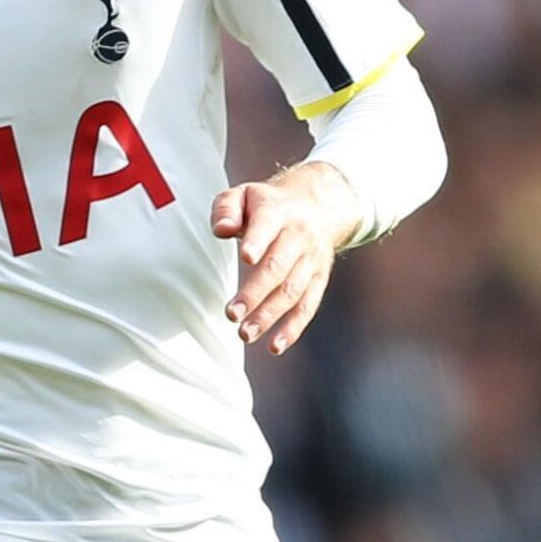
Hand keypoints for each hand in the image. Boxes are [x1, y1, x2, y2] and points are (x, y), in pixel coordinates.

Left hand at [212, 161, 362, 355]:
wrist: (317, 205)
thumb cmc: (266, 205)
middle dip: (255, 292)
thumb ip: (226, 208)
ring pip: (292, 290)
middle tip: (231, 314)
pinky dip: (293, 328)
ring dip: (269, 315)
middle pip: (278, 266)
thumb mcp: (244, 195)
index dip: (258, 241)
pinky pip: (308, 306)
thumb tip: (222, 230)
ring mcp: (311, 260)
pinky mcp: (318, 279)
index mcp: (278, 212)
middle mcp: (299, 236)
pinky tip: (274, 346)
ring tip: (245, 333)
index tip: (246, 257)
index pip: (268, 225)